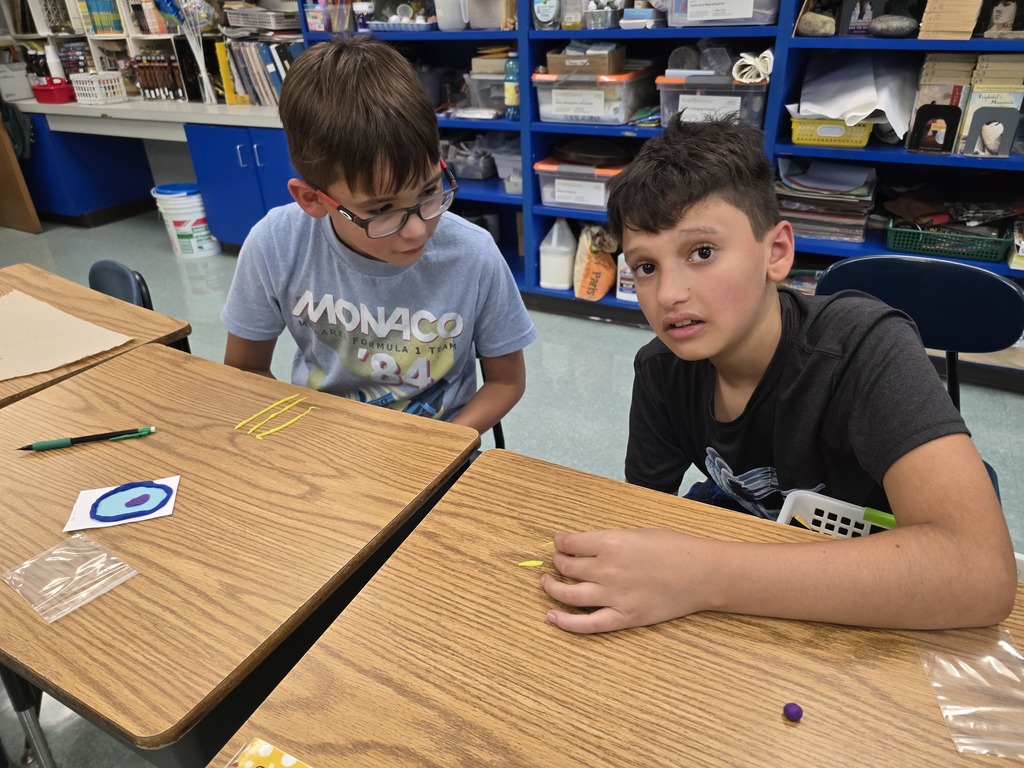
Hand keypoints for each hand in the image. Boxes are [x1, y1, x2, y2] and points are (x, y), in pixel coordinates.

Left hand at [540, 528, 706, 633]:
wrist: (703, 573)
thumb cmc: (674, 547)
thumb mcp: (636, 532)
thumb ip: (608, 540)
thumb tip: (582, 546)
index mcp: (610, 543)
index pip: (569, 543)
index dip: (559, 542)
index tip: (559, 542)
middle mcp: (607, 570)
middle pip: (566, 567)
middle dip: (557, 562)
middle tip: (557, 561)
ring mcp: (613, 596)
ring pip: (567, 594)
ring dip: (551, 587)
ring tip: (547, 582)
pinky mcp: (623, 618)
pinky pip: (586, 624)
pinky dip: (565, 622)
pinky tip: (551, 616)